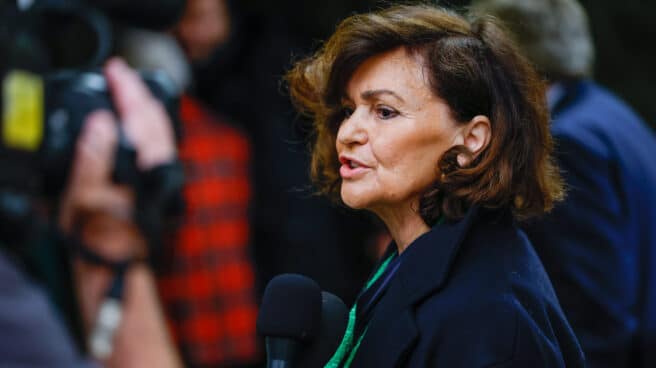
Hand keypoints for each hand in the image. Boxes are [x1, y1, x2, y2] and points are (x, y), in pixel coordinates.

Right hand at [59, 57, 176, 260]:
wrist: (116, 269)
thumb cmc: (98, 239)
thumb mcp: (85, 198)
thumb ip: (94, 156)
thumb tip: (102, 121)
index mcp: (146, 169)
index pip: (141, 117)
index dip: (128, 90)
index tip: (115, 70)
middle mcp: (161, 170)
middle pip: (157, 119)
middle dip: (140, 92)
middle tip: (120, 74)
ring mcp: (163, 178)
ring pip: (161, 131)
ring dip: (145, 107)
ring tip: (127, 91)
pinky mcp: (158, 185)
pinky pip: (159, 145)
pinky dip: (148, 126)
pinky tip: (136, 125)